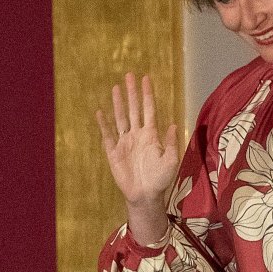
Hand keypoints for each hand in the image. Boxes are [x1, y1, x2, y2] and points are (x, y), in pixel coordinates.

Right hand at [95, 73, 178, 242]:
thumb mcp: (171, 161)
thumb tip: (172, 124)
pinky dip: (104, 124)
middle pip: (133, 109)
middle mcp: (137, 135)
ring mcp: (124, 142)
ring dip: (118, 104)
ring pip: (120, 118)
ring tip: (115, 88)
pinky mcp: (113, 152)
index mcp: (151, 135)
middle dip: (131, 92)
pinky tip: (100, 112)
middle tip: (129, 75)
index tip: (146, 78)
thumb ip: (170, 142)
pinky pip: (107, 135)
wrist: (145, 196)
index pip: (148, 109)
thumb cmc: (160, 180)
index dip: (147, 94)